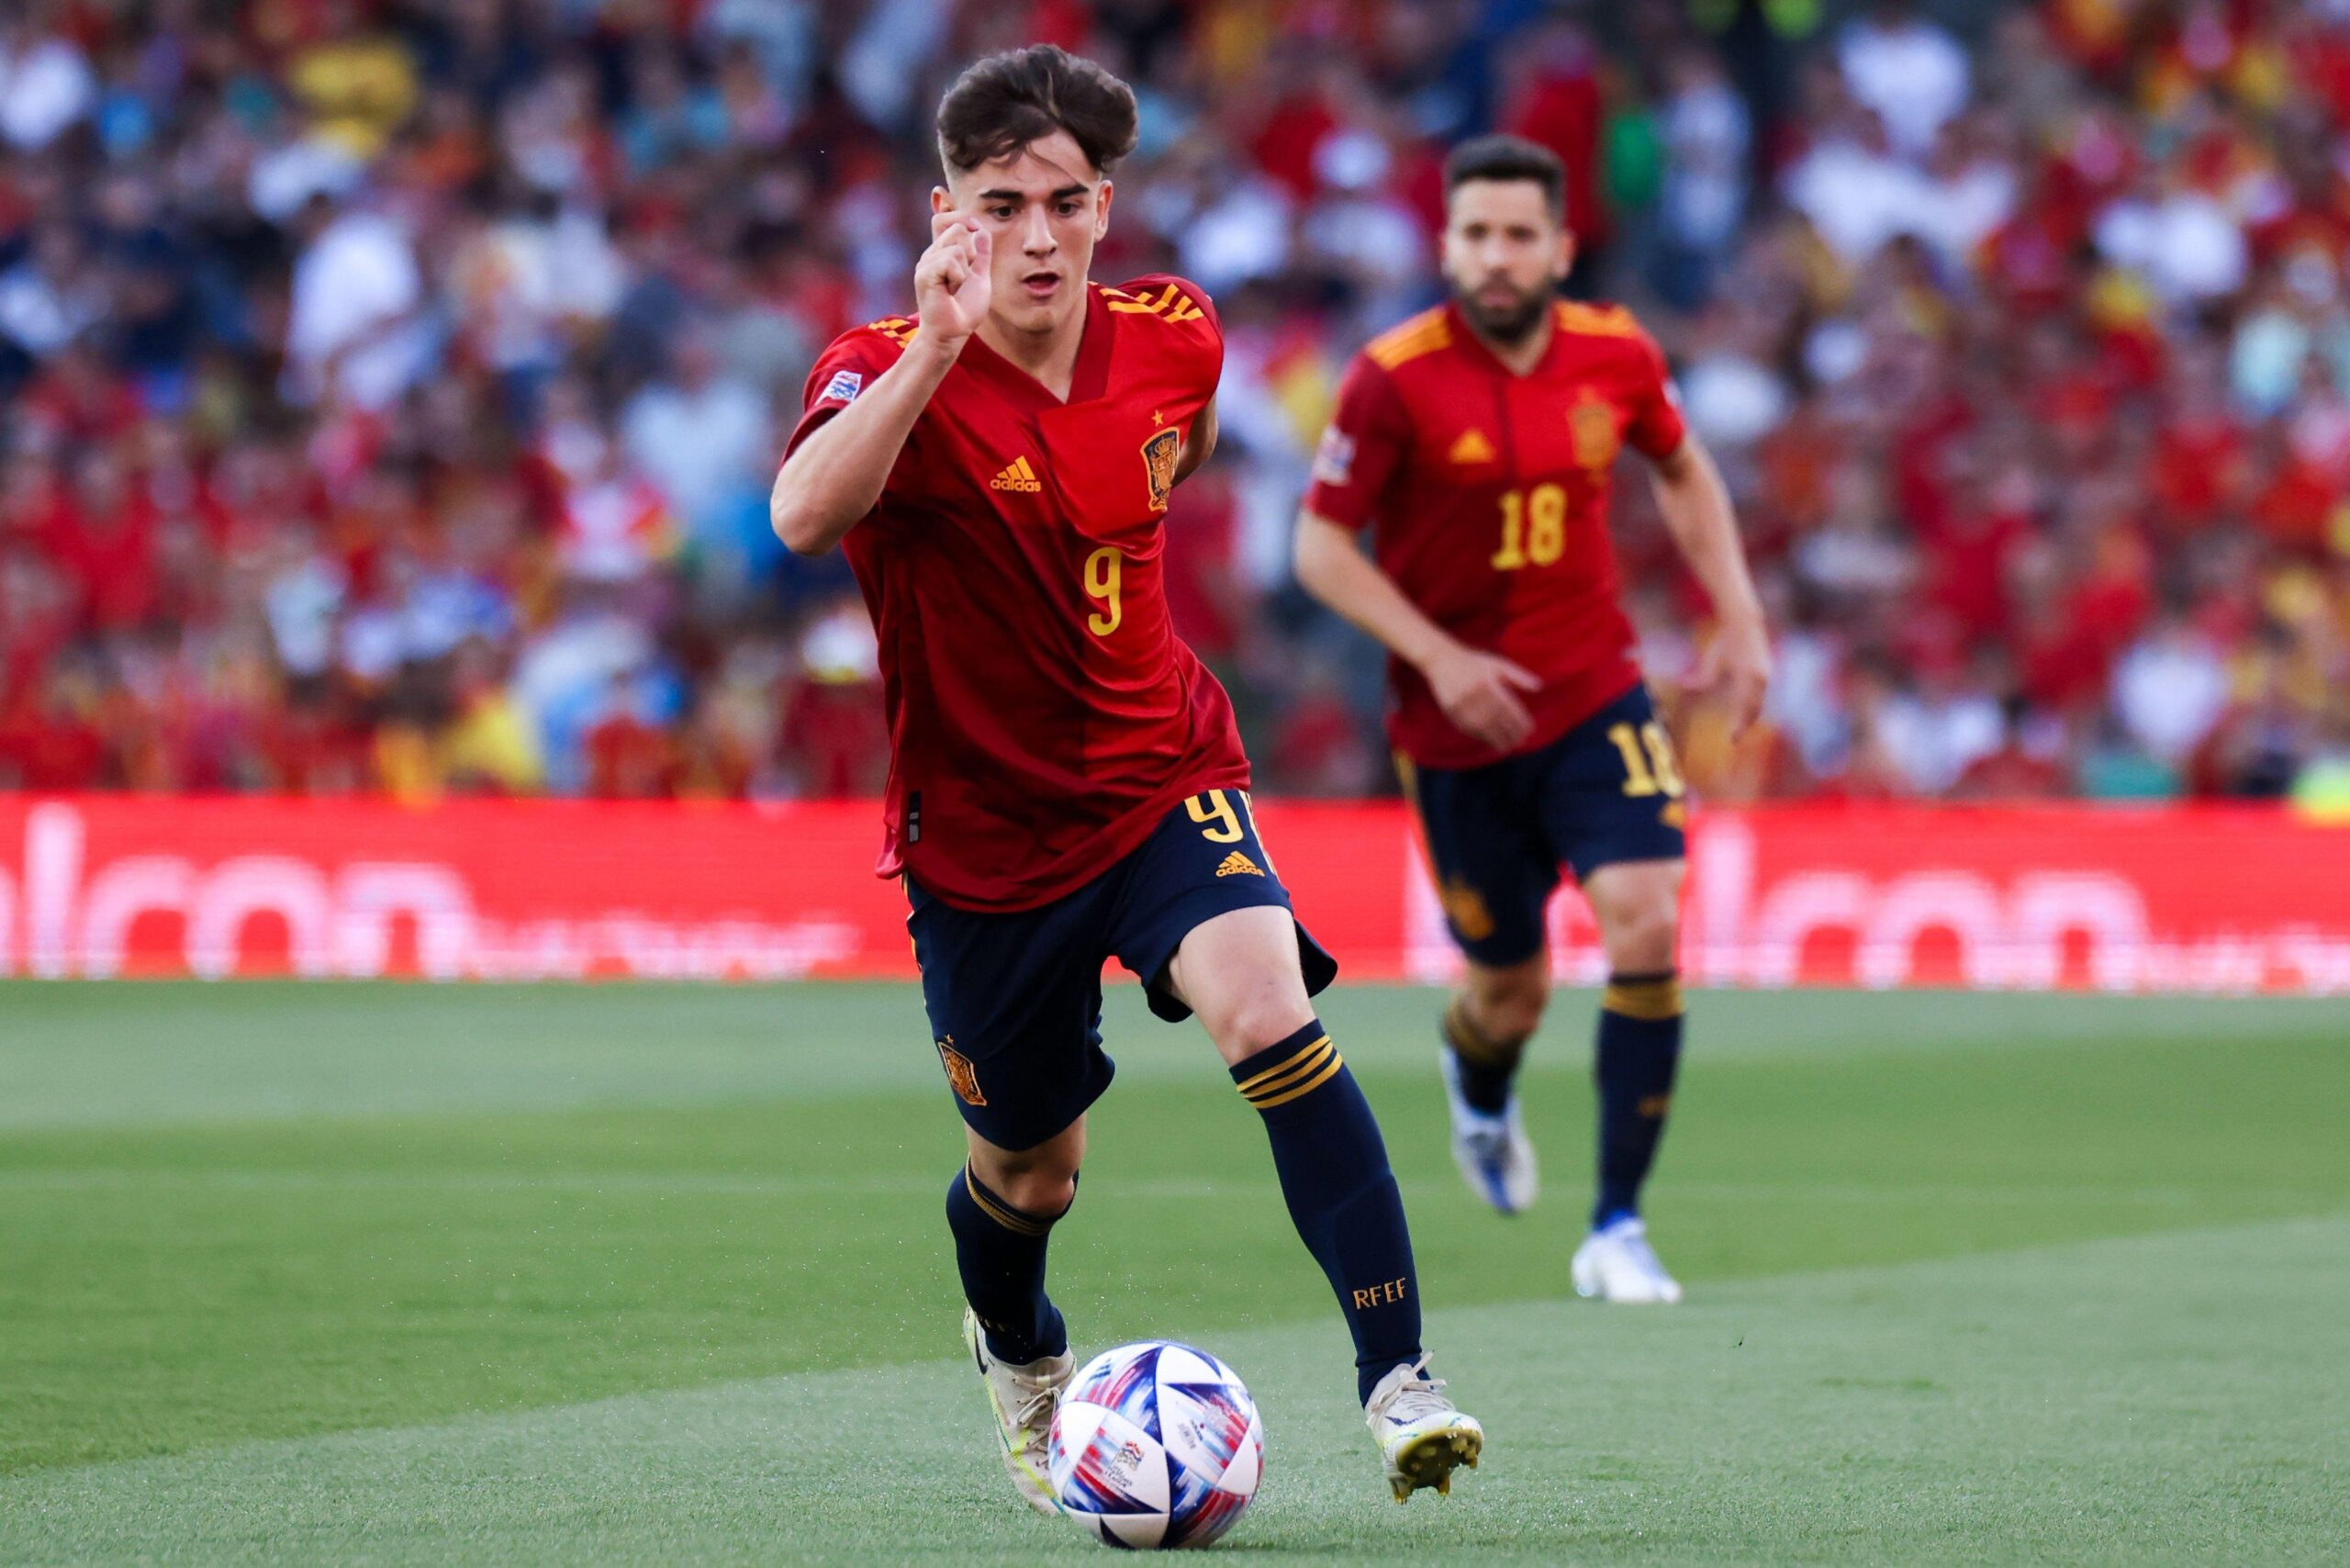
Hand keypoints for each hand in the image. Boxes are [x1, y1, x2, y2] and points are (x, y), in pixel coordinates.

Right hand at [914, 212, 990, 347]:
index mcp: (942, 253)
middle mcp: (931, 254)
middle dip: (971, 251)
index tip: (975, 228)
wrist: (953, 332)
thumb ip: (981, 255)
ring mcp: (926, 263)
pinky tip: (951, 290)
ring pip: (957, 244)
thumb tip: (982, 231)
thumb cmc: (964, 309)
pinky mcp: (924, 273)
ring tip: (956, 287)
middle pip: (957, 227)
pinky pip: (950, 259)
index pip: (944, 219)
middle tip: (965, 277)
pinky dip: (958, 276)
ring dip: (966, 268)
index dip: (961, 217)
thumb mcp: (980, 277)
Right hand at [1424, 641, 1542, 752]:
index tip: (1529, 729)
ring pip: (1481, 726)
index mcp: (1488, 682)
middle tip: (1520, 742)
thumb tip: (1539, 687)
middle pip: (1496, 719)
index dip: (1519, 720)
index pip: (1508, 706)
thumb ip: (1518, 676)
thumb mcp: (1497, 663)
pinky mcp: (1451, 710)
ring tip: (1507, 747)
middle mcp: (1475, 694)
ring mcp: (1461, 703)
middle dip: (1509, 733)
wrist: (1441, 660)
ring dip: (1495, 739)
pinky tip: (1489, 741)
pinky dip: (1479, 736)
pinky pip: (1467, 728)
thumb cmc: (1473, 662)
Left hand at [1685, 615, 1771, 739]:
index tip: (1731, 740)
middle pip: (1754, 710)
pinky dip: (1753, 706)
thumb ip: (1701, 679)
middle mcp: (1760, 679)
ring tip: (1739, 728)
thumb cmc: (1725, 642)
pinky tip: (1744, 712)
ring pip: (1759, 704)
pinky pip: (1761, 696)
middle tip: (1734, 738)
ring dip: (1750, 717)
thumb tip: (1684, 688)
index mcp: (1747, 678)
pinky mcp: (1767, 674)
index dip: (1738, 726)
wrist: (1745, 624)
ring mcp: (1766, 676)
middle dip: (1744, 725)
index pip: (1743, 709)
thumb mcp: (1711, 661)